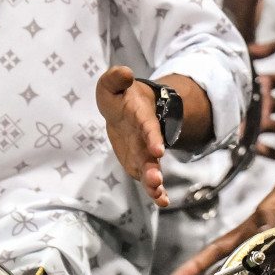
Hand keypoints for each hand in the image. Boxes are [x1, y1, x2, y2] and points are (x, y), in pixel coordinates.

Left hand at [95, 66, 166, 207]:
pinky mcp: (140, 164)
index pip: (148, 127)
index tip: (158, 150)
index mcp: (141, 117)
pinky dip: (156, 191)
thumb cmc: (120, 97)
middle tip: (156, 180)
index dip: (152, 137)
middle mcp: (147, 136)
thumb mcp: (112, 85)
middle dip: (153, 167)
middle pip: (151, 153)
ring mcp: (144, 152)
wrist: (127, 110)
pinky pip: (148, 179)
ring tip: (158, 193)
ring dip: (154, 181)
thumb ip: (115, 79)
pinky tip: (162, 202)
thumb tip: (123, 72)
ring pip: (151, 168)